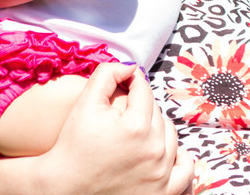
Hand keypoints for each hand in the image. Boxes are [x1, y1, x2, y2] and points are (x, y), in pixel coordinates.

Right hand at [44, 64, 192, 194]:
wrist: (64, 188)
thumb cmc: (73, 145)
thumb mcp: (84, 102)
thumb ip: (107, 74)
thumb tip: (130, 67)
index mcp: (137, 126)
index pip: (144, 90)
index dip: (131, 83)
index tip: (121, 86)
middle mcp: (154, 151)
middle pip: (157, 112)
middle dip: (140, 106)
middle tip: (121, 113)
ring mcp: (161, 174)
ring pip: (170, 135)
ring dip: (156, 128)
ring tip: (135, 130)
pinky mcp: (162, 192)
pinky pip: (185, 169)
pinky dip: (178, 157)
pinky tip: (163, 151)